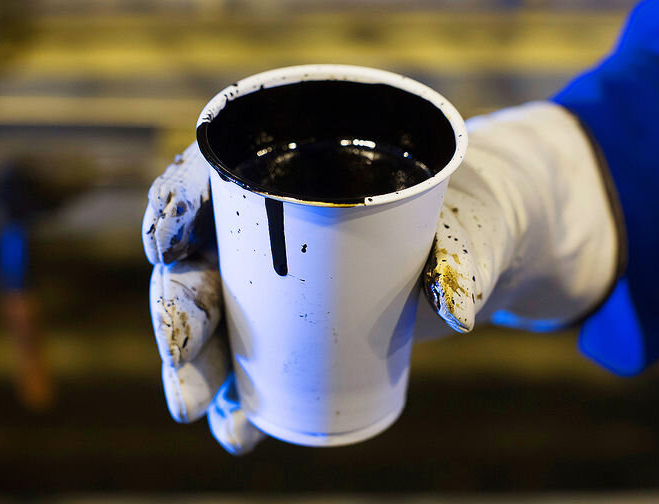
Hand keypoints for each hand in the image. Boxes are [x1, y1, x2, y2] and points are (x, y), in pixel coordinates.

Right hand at [142, 102, 622, 453]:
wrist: (487, 250)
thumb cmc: (473, 216)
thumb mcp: (473, 226)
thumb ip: (465, 255)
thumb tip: (456, 313)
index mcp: (296, 167)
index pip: (211, 175)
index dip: (175, 205)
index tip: (171, 245)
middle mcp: (274, 224)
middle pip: (200, 260)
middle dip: (179, 313)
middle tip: (188, 361)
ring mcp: (282, 280)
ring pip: (217, 319)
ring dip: (199, 367)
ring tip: (201, 408)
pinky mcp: (301, 326)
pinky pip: (254, 361)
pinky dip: (241, 397)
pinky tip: (239, 428)